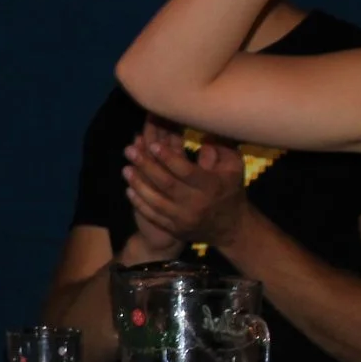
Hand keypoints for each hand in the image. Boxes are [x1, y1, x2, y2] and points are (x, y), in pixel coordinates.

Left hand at [119, 122, 245, 259]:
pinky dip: (140, 203)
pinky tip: (129, 190)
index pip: (186, 171)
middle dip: (146, 166)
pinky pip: (154, 216)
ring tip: (125, 169)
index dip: (168, 158)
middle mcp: (197, 204)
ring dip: (139, 185)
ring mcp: (184, 219)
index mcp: (211, 186)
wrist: (231, 228)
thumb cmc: (230, 189)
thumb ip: (220, 148)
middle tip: (129, 151)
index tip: (153, 145)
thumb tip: (203, 132)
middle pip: (167, 185)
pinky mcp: (176, 229)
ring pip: (156, 202)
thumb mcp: (234, 167)